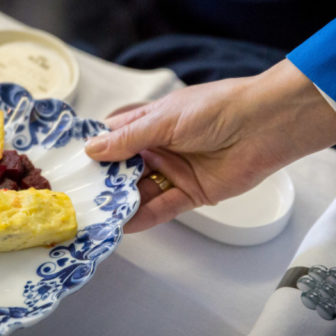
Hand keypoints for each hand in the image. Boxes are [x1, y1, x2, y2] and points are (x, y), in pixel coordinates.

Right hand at [84, 59, 335, 232]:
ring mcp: (175, 171)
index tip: (71, 167)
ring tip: (96, 218)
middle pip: (125, 170)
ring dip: (122, 204)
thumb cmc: (214, 109)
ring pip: (141, 191)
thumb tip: (91, 150)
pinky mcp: (192, 193)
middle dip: (104, 183)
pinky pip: (163, 208)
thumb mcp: (164, 120)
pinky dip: (145, 217)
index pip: (115, 138)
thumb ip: (128, 140)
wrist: (264, 125)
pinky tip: (124, 226)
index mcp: (151, 123)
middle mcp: (160, 148)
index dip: (95, 151)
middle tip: (78, 199)